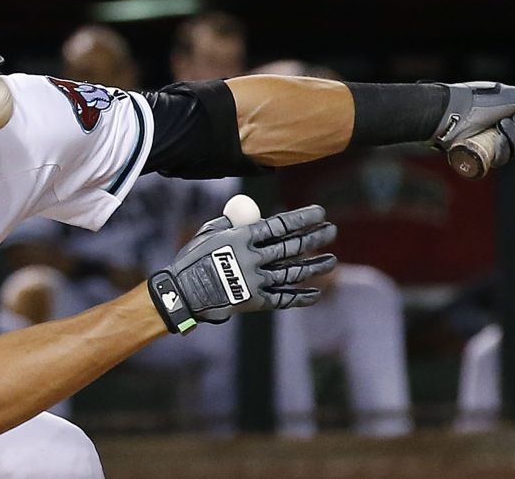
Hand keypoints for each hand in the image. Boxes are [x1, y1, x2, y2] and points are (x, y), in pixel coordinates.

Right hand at [147, 205, 336, 333]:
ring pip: (293, 273)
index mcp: (242, 238)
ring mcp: (256, 281)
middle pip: (291, 247)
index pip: (280, 225)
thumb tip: (253, 214)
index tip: (320, 212)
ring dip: (315, 266)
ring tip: (331, 260)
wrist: (183, 293)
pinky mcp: (255, 302)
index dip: (302, 218)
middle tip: (332, 230)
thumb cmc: (193, 259)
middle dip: (315, 237)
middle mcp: (253, 259)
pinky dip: (300, 297)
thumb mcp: (209, 234)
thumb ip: (232, 223)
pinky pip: (283, 299)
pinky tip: (315, 292)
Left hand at [434, 82, 514, 164]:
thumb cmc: (479, 101)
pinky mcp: (480, 155)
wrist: (454, 111)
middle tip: (505, 120)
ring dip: (512, 137)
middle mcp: (497, 130)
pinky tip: (497, 140)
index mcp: (505, 115)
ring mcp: (488, 143)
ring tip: (499, 125)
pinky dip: (504, 150)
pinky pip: (502, 159)